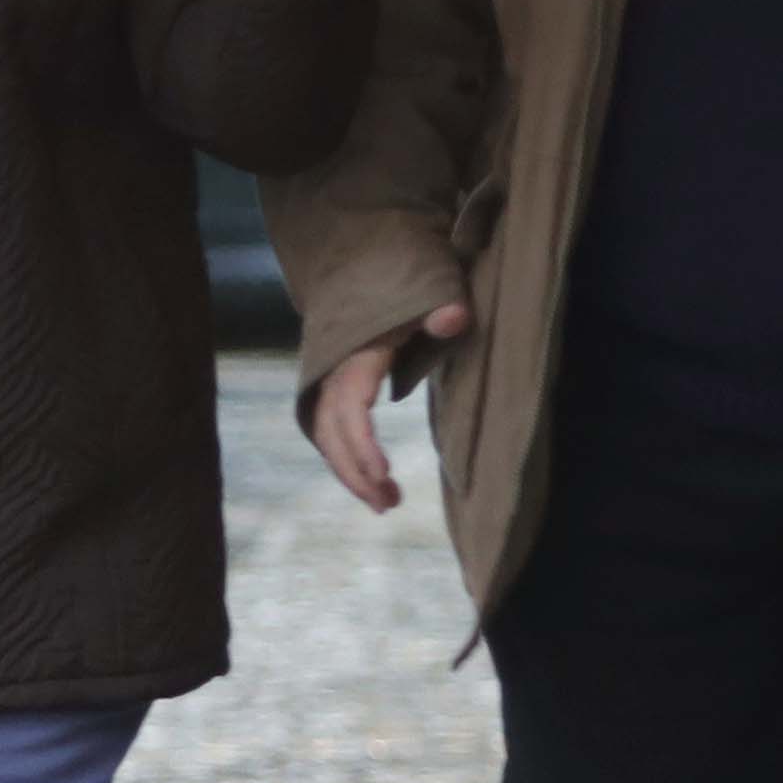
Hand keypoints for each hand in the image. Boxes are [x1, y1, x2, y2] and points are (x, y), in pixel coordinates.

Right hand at [305, 301, 469, 510]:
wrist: (366, 277)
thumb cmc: (403, 294)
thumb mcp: (427, 296)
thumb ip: (441, 310)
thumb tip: (454, 317)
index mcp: (356, 352)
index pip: (351, 404)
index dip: (362, 441)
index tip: (383, 472)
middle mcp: (334, 372)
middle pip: (332, 431)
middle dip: (356, 471)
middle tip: (389, 505)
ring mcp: (328, 384)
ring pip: (327, 438)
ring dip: (352, 475)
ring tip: (388, 505)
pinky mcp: (333, 395)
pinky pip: (332, 435)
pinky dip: (350, 462)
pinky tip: (377, 485)